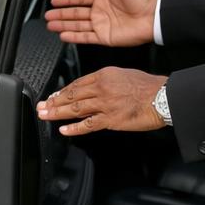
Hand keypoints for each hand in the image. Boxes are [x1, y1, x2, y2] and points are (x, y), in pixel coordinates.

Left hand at [37, 69, 166, 135]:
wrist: (162, 97)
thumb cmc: (148, 86)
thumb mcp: (123, 74)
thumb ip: (106, 80)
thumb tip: (92, 88)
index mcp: (104, 74)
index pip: (77, 83)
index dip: (62, 91)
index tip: (53, 96)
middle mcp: (101, 88)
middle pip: (71, 95)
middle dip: (53, 102)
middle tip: (41, 106)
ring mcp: (104, 104)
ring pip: (75, 109)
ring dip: (57, 113)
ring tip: (45, 116)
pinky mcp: (110, 119)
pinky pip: (88, 124)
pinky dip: (74, 128)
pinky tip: (64, 130)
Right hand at [45, 0, 156, 47]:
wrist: (153, 16)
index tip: (55, 1)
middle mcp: (100, 12)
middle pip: (75, 13)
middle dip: (60, 14)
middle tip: (48, 15)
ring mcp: (101, 25)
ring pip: (77, 26)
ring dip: (63, 25)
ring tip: (50, 25)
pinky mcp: (104, 37)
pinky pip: (85, 37)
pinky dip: (74, 37)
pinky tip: (63, 36)